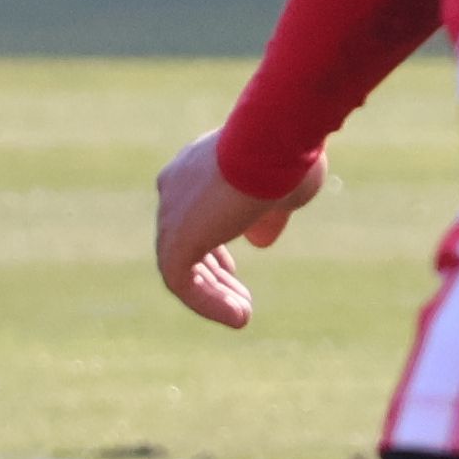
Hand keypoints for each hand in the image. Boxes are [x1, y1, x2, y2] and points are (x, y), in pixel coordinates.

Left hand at [150, 132, 319, 329]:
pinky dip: (207, 302)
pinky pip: (182, 283)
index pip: (193, 214)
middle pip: (186, 241)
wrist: (274, 142)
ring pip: (181, 266)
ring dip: (212, 294)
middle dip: (213, 274)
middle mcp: (175, 187)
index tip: (230, 270)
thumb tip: (260, 240)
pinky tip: (238, 316)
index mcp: (195, 168)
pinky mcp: (176, 239)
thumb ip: (268, 214)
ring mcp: (172, 212)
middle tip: (240, 300)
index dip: (212, 246)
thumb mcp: (283, 188)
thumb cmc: (287, 156)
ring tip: (243, 316)